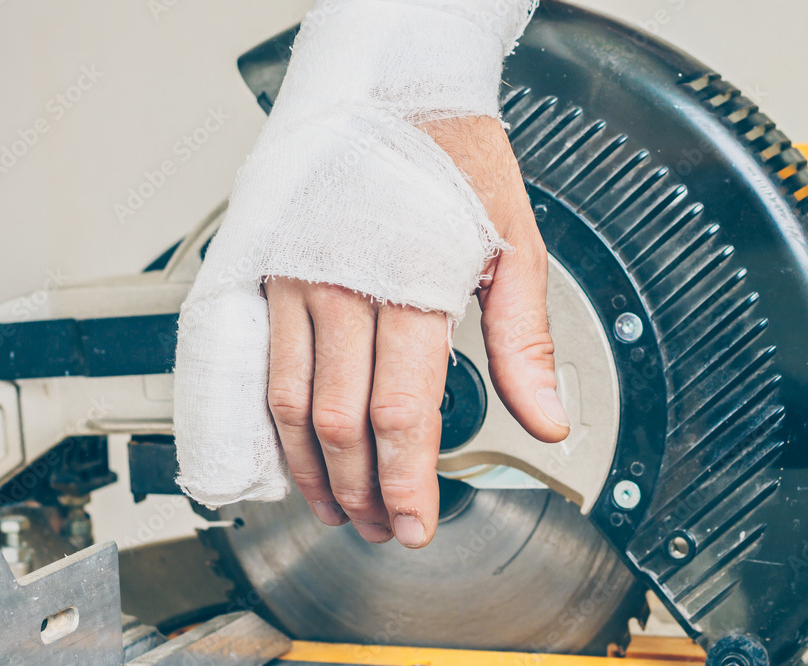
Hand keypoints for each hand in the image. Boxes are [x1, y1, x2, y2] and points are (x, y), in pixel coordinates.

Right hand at [265, 115, 569, 547]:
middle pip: (340, 423)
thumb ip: (522, 342)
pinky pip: (263, 370)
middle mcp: (340, 289)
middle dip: (362, 491)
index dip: (407, 482)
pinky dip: (277, 425)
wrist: (391, 94)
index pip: (401, 413)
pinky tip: (294, 453)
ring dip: (312, 471)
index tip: (416, 524)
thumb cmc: (454, 163)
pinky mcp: (270, 276)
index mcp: (409, 284)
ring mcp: (295, 283)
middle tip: (385, 527)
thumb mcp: (513, 246)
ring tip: (339, 508)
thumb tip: (544, 420)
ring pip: (291, 406)